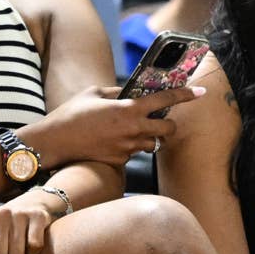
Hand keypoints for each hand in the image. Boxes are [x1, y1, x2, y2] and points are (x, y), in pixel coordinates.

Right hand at [24, 83, 202, 168]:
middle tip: (162, 121)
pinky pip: (133, 153)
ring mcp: (127, 148)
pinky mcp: (119, 161)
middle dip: (170, 126)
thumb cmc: (71, 114)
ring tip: (131, 131)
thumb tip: (128, 92)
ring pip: (152, 145)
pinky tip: (113, 141)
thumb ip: (115, 92)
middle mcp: (132, 130)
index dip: (185, 94)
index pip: (165, 100)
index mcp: (128, 108)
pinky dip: (129, 147)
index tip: (199, 92)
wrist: (55, 142)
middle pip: (169, 130)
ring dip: (149, 138)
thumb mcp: (94, 93)